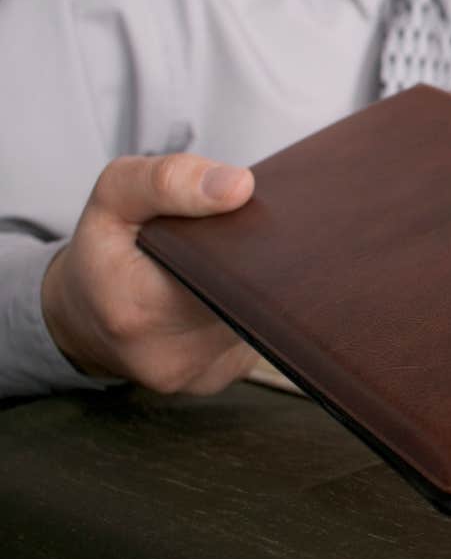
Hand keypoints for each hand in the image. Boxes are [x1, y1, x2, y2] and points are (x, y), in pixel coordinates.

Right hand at [41, 154, 259, 394]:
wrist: (82, 317)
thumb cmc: (103, 251)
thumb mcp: (114, 196)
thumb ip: (168, 180)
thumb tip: (240, 186)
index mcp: (139, 312)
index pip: (228, 275)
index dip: (251, 243)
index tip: (252, 217)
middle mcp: (174, 357)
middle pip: (252, 301)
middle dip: (257, 263)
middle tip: (251, 233)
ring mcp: (201, 375)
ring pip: (259, 320)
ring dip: (258, 286)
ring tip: (239, 259)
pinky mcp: (219, 378)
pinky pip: (253, 337)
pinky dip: (251, 309)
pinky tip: (234, 290)